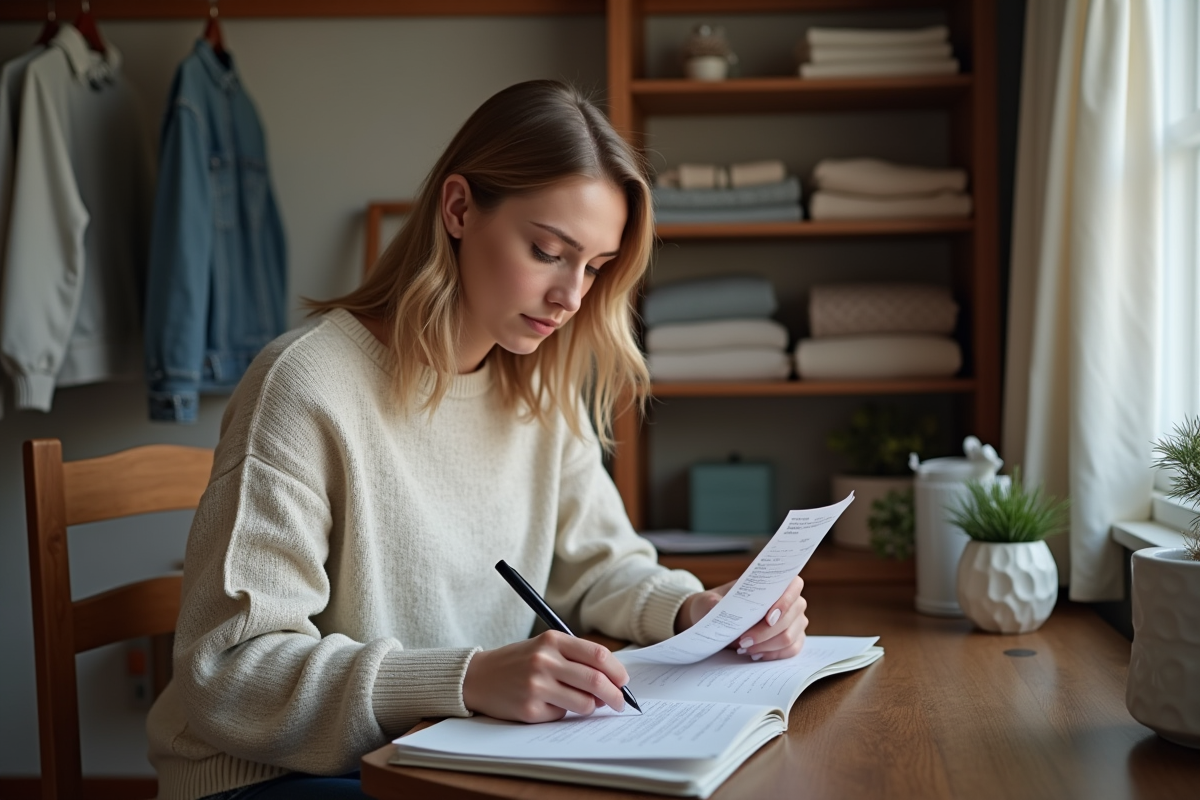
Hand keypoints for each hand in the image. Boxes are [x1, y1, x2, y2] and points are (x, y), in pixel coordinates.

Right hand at [462, 631, 628, 722]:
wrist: (477, 677)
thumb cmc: (518, 662)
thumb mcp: (544, 648)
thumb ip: (575, 660)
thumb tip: (610, 684)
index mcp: (552, 640)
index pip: (598, 655)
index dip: (617, 671)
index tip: (624, 682)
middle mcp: (544, 661)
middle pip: (596, 681)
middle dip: (615, 696)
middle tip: (619, 703)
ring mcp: (536, 686)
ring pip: (584, 704)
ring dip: (589, 707)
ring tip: (579, 703)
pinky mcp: (530, 709)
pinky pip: (561, 715)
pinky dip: (561, 712)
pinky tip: (545, 704)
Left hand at [675, 575, 807, 661]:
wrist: (714, 619)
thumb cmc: (714, 606)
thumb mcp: (708, 602)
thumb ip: (712, 602)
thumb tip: (716, 605)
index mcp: (775, 581)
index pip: (793, 586)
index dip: (785, 602)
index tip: (768, 618)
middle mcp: (791, 600)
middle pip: (789, 618)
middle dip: (765, 633)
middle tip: (742, 641)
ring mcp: (795, 620)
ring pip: (789, 637)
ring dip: (766, 645)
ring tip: (744, 647)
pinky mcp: (793, 638)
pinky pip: (791, 650)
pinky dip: (772, 654)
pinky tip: (755, 653)